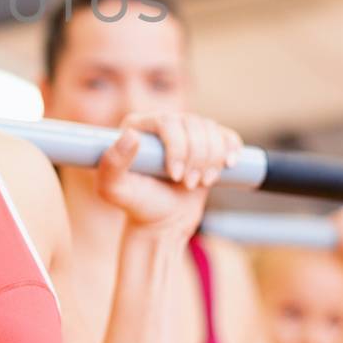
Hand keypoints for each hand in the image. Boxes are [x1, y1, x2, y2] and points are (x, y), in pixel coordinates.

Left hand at [96, 112, 241, 234]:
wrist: (163, 221)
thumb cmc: (137, 206)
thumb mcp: (114, 191)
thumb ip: (111, 165)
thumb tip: (131, 135)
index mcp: (137, 125)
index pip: (168, 121)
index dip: (178, 147)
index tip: (175, 175)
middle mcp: (162, 122)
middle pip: (194, 124)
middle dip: (196, 158)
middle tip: (188, 184)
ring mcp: (186, 131)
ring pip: (212, 130)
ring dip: (212, 160)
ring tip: (198, 183)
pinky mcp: (207, 143)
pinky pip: (227, 136)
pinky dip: (231, 149)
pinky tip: (228, 165)